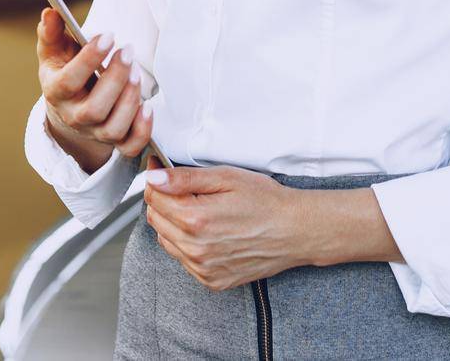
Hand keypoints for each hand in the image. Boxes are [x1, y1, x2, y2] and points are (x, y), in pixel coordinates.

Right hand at [36, 8, 154, 166]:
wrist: (69, 106)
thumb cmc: (64, 70)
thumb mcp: (53, 51)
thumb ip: (51, 32)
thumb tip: (51, 13)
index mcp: (56, 92)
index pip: (69, 82)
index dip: (89, 59)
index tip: (108, 36)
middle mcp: (74, 117)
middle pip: (94, 109)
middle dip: (115, 79)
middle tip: (128, 51)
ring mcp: (95, 132)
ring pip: (113, 128)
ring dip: (129, 100)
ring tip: (137, 71)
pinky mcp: (115, 142)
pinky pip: (130, 146)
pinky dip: (142, 129)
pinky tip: (148, 106)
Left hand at [142, 165, 307, 291]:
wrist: (296, 231)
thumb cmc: (266, 201)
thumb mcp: (226, 178)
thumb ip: (184, 178)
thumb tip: (153, 176)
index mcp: (196, 219)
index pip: (153, 198)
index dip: (155, 178)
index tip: (160, 169)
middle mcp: (196, 249)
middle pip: (155, 219)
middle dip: (162, 200)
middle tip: (182, 188)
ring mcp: (203, 268)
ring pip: (166, 240)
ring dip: (172, 223)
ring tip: (199, 209)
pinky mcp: (211, 280)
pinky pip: (183, 259)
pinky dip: (186, 244)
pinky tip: (207, 231)